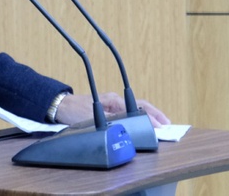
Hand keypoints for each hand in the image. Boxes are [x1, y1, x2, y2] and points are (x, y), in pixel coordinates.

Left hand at [55, 92, 171, 127]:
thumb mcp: (90, 118)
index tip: (160, 126)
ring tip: (161, 123)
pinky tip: (145, 121)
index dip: (150, 118)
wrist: (61, 105)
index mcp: (112, 101)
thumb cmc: (73, 110)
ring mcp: (113, 104)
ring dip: (150, 114)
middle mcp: (115, 101)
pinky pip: (130, 110)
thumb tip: (122, 126)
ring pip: (136, 106)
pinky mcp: (110, 108)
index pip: (137, 108)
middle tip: (168, 124)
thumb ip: (107, 121)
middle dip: (156, 114)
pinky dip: (141, 115)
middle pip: (141, 105)